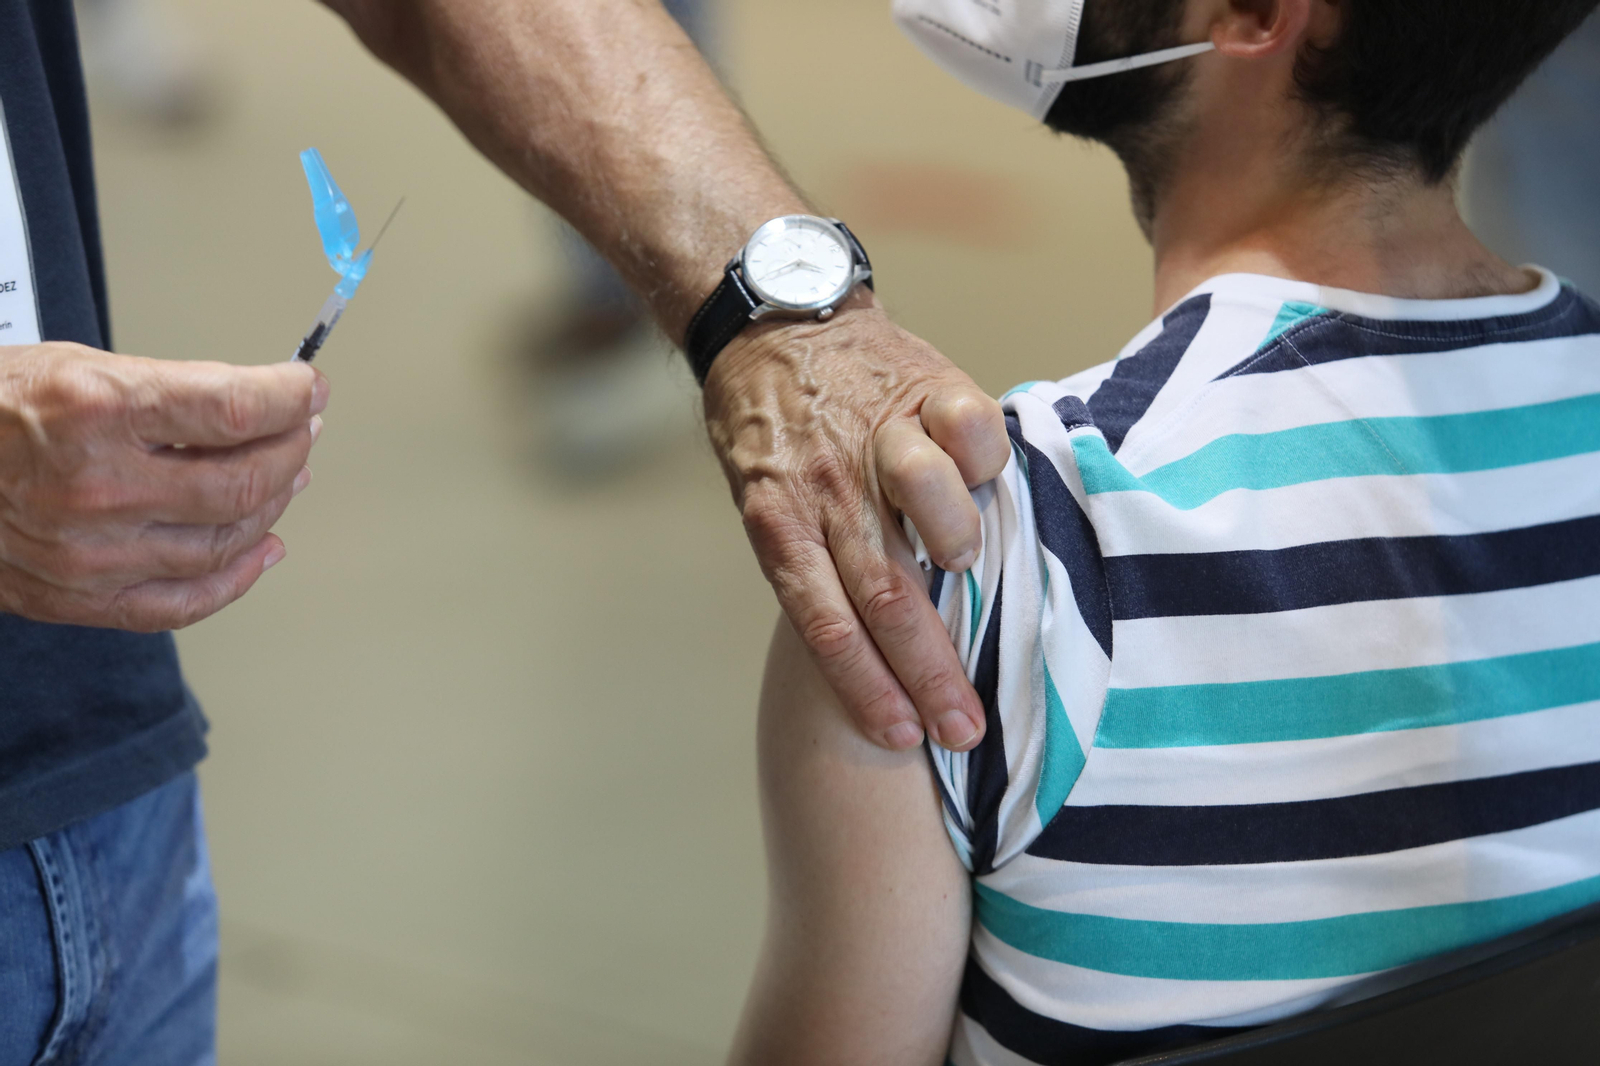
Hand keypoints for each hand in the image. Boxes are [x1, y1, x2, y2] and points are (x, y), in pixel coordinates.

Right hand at [0, 343, 327, 631]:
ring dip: (273, 505)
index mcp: (97, 408)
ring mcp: (91, 551)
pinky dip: (239, 577)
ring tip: (285, 477)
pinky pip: (187, 601)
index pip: (236, 408)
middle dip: (291, 450)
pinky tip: (262, 549)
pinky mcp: (80, 597)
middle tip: (302, 430)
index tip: (307, 388)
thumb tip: (262, 405)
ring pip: (228, 540)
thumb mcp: (77, 367)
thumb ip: (172, 391)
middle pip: (245, 480)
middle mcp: (99, 486)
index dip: (291, 396)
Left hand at [703, 295, 1009, 751]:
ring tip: (964, 561)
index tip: (902, 739)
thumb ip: (815, 559)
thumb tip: (873, 648)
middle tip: (965, 727)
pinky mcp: (920, 386)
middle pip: (883, 592)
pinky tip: (984, 479)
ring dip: (954, 544)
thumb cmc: (775, 427)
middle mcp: (825, 486)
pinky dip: (981, 460)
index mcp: (780, 521)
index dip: (865, 686)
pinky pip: (968, 428)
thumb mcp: (765, 497)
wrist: (772, 316)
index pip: (823, 622)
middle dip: (929, 670)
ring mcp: (874, 434)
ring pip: (925, 504)